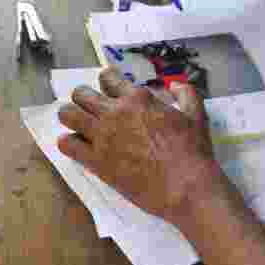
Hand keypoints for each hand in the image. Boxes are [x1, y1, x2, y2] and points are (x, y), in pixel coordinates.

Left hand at [57, 68, 223, 222]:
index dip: (107, 82)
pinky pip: (68, 145)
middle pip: (81, 94)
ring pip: (68, 114)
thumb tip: (175, 86)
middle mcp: (114, 113)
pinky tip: (75, 146)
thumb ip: (186, 95)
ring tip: (78, 125)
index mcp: (137, 99)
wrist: (185, 186)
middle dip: (83, 98)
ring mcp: (102, 136)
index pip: (108, 78)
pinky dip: (67, 143)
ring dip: (70, 116)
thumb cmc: (192, 150)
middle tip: (91, 108)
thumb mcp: (196, 115)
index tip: (109, 90)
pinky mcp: (96, 161)